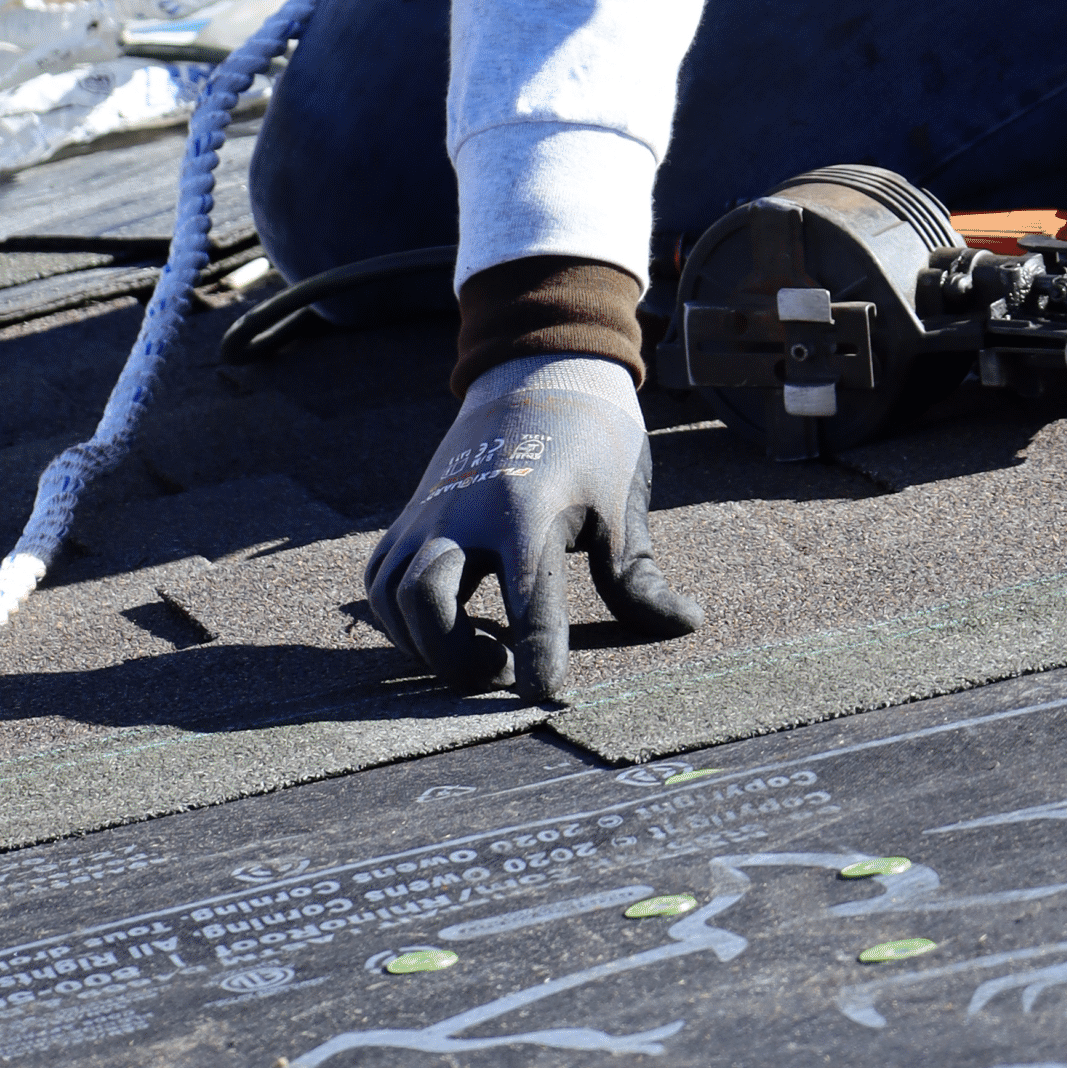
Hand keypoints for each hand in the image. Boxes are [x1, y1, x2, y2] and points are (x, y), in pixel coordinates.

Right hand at [365, 355, 700, 704]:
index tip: (545, 695)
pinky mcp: (411, 516)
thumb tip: (686, 626)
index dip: (537, 658)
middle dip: (457, 659)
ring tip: (479, 649)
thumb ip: (640, 578)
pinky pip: (380, 579)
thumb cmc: (592, 445)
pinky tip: (445, 628)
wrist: (538, 373)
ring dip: (426, 643)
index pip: (530, 602)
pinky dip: (399, 617)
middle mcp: (469, 513)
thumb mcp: (623, 505)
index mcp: (532, 512)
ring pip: (395, 596)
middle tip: (502, 668)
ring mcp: (431, 514)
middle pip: (430, 603)